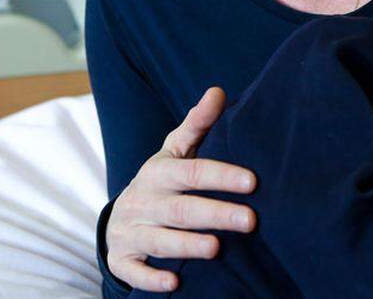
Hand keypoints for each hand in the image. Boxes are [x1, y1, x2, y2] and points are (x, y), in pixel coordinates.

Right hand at [104, 87, 257, 291]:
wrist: (120, 218)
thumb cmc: (161, 182)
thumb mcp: (174, 152)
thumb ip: (197, 124)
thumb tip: (218, 91)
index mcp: (159, 172)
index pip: (192, 172)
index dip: (221, 176)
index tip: (252, 181)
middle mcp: (143, 201)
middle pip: (181, 209)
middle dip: (215, 214)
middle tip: (249, 220)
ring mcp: (131, 232)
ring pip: (159, 240)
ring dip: (187, 245)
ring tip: (216, 248)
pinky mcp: (122, 260)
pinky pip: (135, 271)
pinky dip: (151, 278)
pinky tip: (174, 282)